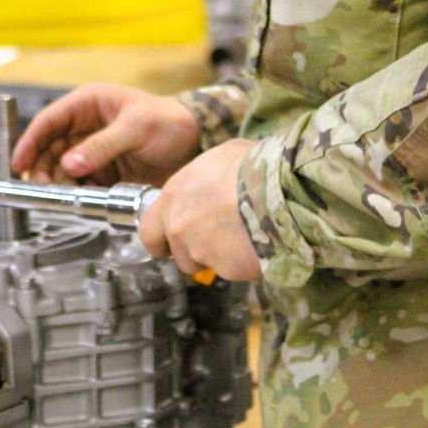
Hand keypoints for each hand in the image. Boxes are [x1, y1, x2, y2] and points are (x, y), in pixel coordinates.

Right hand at [10, 82, 200, 186]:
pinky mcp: (104, 172)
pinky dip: (77, 194)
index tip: (19, 164)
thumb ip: (103, 146)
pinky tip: (81, 200)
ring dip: (60, 184)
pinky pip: (81, 185)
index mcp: (89, 104)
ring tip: (64, 196)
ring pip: (63, 170)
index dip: (30, 142)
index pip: (49, 121)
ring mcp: (94, 151)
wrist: (197, 143)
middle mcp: (86, 127)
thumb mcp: (136, 128)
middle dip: (44, 169)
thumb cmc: (170, 122)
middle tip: (44, 188)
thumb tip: (71, 163)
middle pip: (51, 150)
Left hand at [137, 139, 261, 280]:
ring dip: (217, 258)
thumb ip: (206, 178)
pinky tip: (259, 244)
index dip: (160, 238)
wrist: (279, 189)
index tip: (171, 241)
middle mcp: (178, 226)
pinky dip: (242, 262)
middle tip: (213, 243)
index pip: (148, 230)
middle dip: (190, 253)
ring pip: (203, 264)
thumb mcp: (222, 156)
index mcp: (173, 196)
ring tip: (242, 238)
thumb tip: (215, 182)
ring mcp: (199, 250)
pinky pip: (231, 270)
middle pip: (176, 253)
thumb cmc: (251, 164)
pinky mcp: (225, 268)